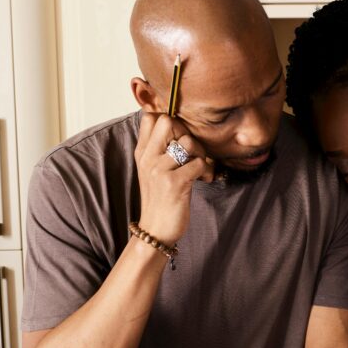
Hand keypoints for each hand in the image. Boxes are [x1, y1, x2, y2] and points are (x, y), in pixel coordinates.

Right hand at [132, 113, 214, 244]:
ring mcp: (159, 170)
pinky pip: (199, 163)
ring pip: (188, 142)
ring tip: (199, 168)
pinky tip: (202, 180)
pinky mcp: (174, 183)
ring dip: (200, 154)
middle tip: (192, 151)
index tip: (179, 139)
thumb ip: (159, 149)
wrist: (155, 230)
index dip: (171, 122)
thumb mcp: (152, 170)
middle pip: (168, 121)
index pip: (151, 117)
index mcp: (142, 153)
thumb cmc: (160, 199)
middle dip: (186, 132)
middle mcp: (148, 158)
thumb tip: (176, 126)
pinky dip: (206, 171)